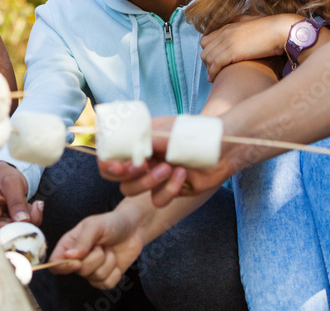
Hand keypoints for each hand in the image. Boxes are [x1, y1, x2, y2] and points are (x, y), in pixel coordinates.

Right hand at [0, 162, 43, 229]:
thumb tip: (23, 221)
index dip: (11, 229)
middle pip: (5, 232)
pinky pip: (20, 228)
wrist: (5, 174)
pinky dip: (30, 220)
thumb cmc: (5, 175)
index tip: (27, 220)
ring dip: (29, 221)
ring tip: (33, 205)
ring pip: (15, 232)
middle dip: (24, 224)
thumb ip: (17, 201)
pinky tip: (31, 208)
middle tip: (35, 208)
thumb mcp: (12, 182)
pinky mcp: (6, 224)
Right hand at [48, 211, 142, 289]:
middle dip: (96, 258)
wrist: (133, 228)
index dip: (63, 267)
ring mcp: (92, 270)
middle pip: (79, 271)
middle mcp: (78, 259)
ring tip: (109, 249)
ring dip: (108, 262)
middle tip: (101, 244)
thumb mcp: (95, 225)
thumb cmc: (111, 223)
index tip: (77, 262)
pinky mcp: (105, 278)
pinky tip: (116, 260)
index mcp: (69, 245)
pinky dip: (115, 272)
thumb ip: (82, 240)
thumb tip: (69, 256)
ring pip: (95, 278)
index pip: (55, 263)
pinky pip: (107, 284)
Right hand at [98, 117, 233, 206]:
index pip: (109, 158)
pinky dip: (168, 190)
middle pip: (118, 180)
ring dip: (148, 181)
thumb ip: (142, 139)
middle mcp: (142, 162)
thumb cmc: (192, 131)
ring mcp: (154, 178)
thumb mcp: (164, 130)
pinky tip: (182, 175)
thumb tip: (122, 146)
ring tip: (168, 167)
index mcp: (136, 144)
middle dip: (129, 176)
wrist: (221, 144)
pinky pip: (158, 200)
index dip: (108, 165)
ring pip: (133, 192)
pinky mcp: (170, 191)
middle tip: (142, 167)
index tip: (119, 165)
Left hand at [200, 14, 296, 79]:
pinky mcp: (232, 52)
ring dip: (209, 69)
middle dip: (207, 62)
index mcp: (227, 27)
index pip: (205, 40)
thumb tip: (235, 25)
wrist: (280, 30)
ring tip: (214, 77)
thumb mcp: (251, 21)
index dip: (208, 52)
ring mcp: (227, 42)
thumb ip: (239, 22)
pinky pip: (215, 64)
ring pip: (208, 58)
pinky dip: (213, 72)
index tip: (213, 61)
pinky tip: (215, 79)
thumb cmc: (270, 28)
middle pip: (205, 50)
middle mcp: (224, 34)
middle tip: (213, 71)